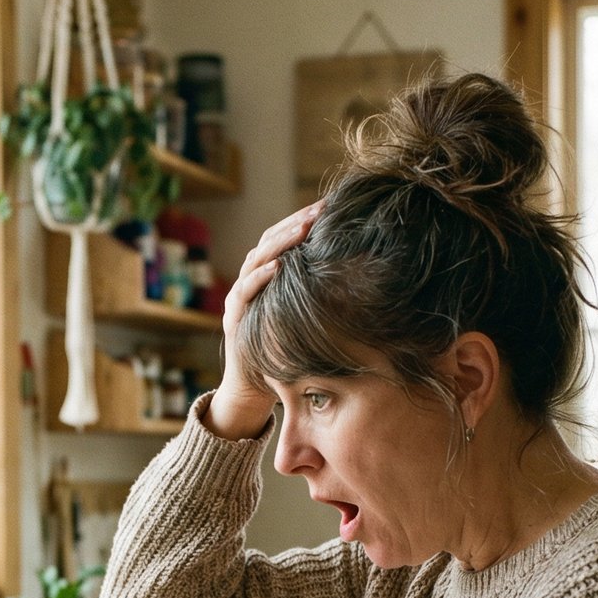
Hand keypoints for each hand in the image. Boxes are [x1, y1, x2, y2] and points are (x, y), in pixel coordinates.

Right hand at [208, 201, 323, 439]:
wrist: (254, 390)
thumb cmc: (284, 354)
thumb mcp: (305, 320)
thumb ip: (319, 299)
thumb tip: (363, 281)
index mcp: (267, 277)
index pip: (283, 238)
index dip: (303, 220)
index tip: (330, 206)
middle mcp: (250, 281)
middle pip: (269, 240)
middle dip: (295, 223)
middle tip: (320, 209)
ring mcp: (239, 298)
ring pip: (257, 259)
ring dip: (280, 242)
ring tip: (302, 228)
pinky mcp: (233, 318)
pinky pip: (245, 291)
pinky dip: (260, 276)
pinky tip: (278, 266)